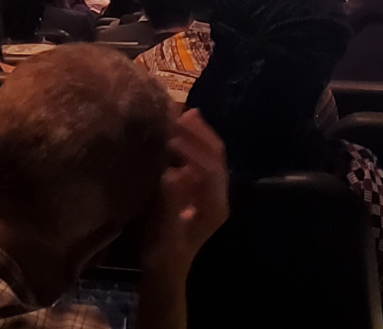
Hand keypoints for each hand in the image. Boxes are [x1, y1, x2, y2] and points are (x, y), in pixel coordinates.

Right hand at [142, 110, 228, 276]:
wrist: (165, 269)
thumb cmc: (164, 252)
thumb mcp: (165, 231)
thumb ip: (171, 203)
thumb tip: (172, 174)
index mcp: (215, 205)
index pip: (211, 170)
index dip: (194, 150)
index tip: (174, 135)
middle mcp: (219, 195)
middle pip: (216, 157)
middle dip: (200, 134)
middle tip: (180, 113)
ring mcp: (211, 191)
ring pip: (211, 154)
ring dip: (198, 134)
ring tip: (181, 113)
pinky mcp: (200, 188)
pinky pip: (202, 158)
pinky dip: (193, 142)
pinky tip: (178, 131)